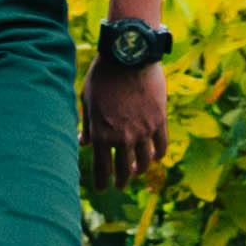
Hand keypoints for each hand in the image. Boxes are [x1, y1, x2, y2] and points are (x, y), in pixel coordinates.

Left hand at [82, 60, 167, 189]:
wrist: (129, 56)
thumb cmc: (103, 76)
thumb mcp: (88, 100)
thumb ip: (88, 125)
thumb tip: (84, 143)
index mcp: (102, 134)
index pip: (102, 169)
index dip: (102, 182)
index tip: (102, 188)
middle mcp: (124, 137)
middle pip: (124, 170)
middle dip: (121, 180)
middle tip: (121, 184)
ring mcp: (144, 130)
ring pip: (144, 161)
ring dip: (140, 169)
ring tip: (136, 170)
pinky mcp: (160, 120)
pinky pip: (161, 146)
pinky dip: (157, 155)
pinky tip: (154, 156)